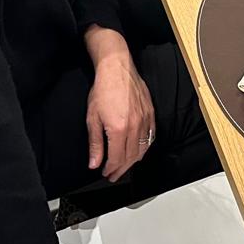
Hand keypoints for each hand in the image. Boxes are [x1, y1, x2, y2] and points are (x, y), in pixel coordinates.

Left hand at [84, 33, 154, 181]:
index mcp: (119, 129)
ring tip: (124, 166)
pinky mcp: (151, 113)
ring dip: (133, 161)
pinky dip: (145, 148)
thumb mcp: (92, 118)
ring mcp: (145, 120)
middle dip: (121, 169)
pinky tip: (138, 151)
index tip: (105, 173)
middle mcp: (135, 127)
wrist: (117, 68)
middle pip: (131, 157)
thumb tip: (94, 163)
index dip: (111, 169)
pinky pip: (151, 137)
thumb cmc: (103, 90)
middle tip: (114, 175)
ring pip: (142, 149)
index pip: (117, 158)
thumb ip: (95, 143)